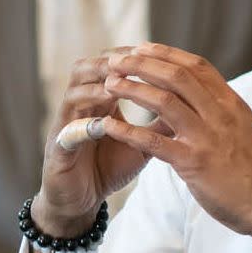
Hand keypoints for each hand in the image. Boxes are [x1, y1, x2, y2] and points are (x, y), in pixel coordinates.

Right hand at [34, 48, 172, 236]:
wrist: (80, 200)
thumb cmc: (109, 166)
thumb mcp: (142, 142)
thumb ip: (162, 124)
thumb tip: (194, 108)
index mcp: (100, 99)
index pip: (112, 65)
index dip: (132, 57)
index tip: (157, 52)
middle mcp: (80, 105)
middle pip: (88, 67)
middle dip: (112, 61)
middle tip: (135, 58)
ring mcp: (66, 124)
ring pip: (74, 90)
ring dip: (96, 85)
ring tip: (117, 83)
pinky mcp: (58, 149)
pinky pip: (68, 131)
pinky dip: (84, 125)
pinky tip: (103, 123)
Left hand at [102, 42, 251, 238]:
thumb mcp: (244, 129)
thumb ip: (222, 111)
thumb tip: (201, 97)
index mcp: (232, 103)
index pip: (197, 66)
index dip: (166, 54)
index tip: (142, 47)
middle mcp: (220, 114)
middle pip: (176, 76)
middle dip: (142, 64)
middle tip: (116, 60)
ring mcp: (207, 137)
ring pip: (164, 101)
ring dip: (132, 89)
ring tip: (109, 84)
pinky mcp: (194, 163)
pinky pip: (154, 141)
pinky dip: (128, 131)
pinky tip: (108, 126)